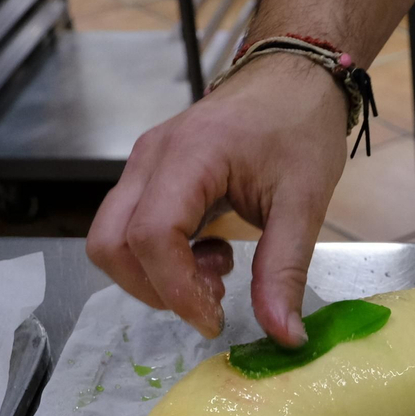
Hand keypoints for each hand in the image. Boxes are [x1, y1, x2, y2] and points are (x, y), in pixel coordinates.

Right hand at [86, 55, 347, 344]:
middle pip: (110, 243)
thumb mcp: (305, 202)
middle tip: (213, 296)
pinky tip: (210, 251)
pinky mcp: (150, 176)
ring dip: (155, 275)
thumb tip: (284, 336)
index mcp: (188, 156)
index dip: (175, 289)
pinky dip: (161, 257)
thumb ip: (285, 270)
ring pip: (111, 240)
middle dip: (154, 288)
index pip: (150, 236)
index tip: (214, 319)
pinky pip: (130, 228)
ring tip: (218, 268)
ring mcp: (144, 166)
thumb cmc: (300, 126)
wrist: (293, 79)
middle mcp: (151, 159)